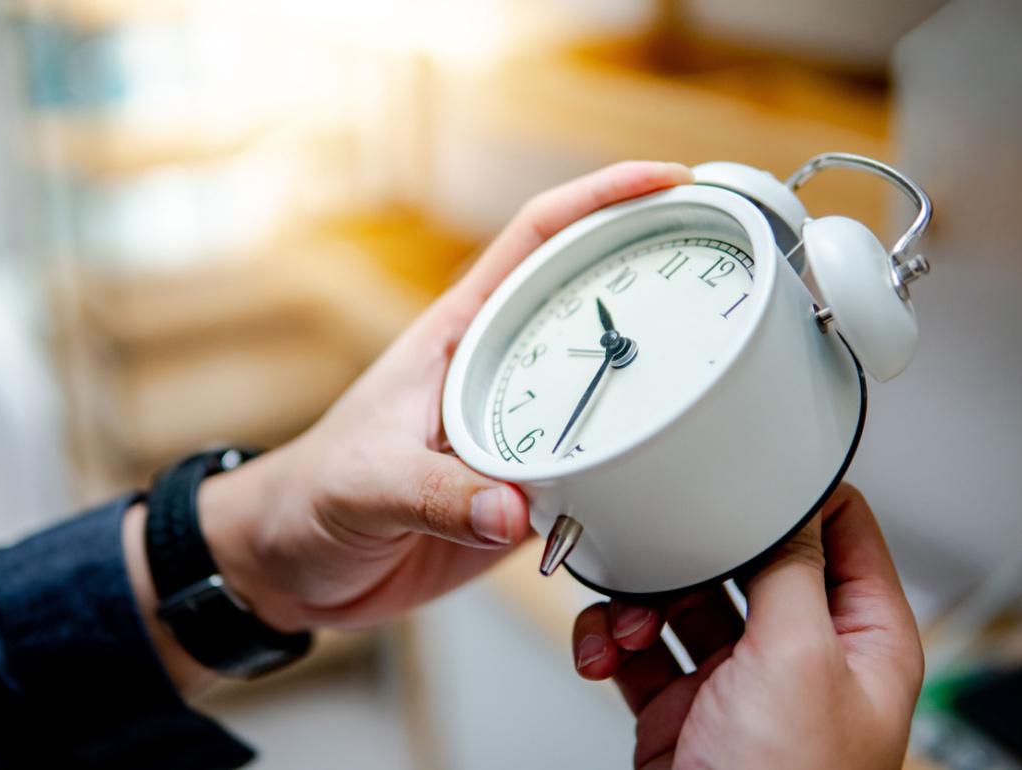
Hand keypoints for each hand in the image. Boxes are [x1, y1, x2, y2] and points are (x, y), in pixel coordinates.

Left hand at [185, 162, 693, 635]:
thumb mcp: (365, 485)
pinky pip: (596, 462)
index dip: (601, 200)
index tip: (667, 182)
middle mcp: (497, 372)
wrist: (296, 564)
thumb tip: (513, 508)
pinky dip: (634, 461)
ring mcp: (517, 428)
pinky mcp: (526, 486)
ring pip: (603, 383)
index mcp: (459, 339)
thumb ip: (435, 495)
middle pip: (589, 300)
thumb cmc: (311, 500)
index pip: (536, 242)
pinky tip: (671, 465)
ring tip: (723, 364)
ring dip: (655, 371)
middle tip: (725, 267)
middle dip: (656, 271)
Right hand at [571, 484, 923, 769]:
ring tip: (623, 623)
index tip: (742, 468)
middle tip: (658, 543)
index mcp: (859, 634)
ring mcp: (737, 678)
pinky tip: (602, 653)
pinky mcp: (681, 704)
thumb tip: (787, 502)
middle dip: (690, 554)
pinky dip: (611, 642)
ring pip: (679, 599)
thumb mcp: (800, 657)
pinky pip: (638, 647)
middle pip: (742, 560)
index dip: (792, 496)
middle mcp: (799, 650)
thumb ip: (793, 569)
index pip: (840, 532)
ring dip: (639, 601)